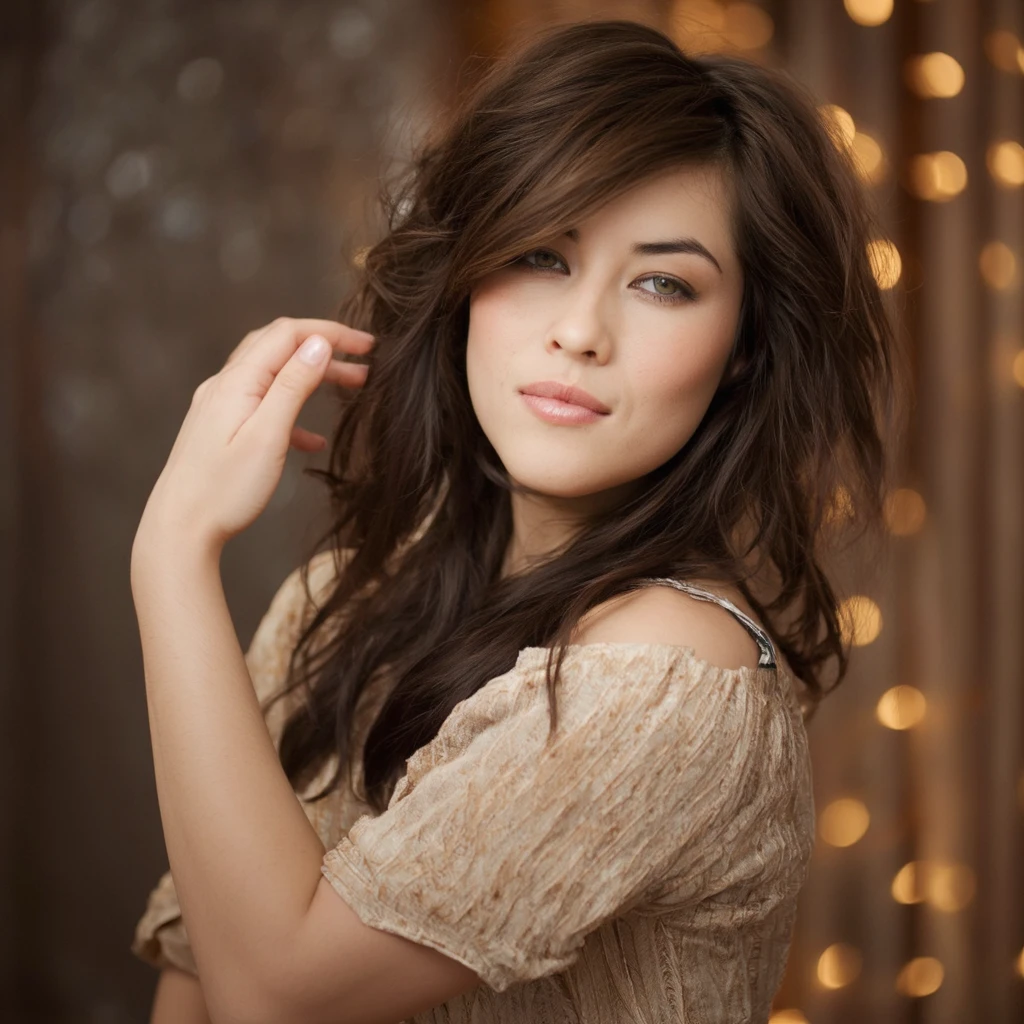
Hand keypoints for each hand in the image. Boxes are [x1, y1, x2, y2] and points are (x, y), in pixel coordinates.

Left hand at [134, 316, 374, 555]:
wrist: (178, 529)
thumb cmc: (224, 490)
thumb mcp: (268, 436)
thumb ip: (293, 386)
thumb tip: (317, 343)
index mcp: (238, 381)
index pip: (289, 335)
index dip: (331, 332)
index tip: (368, 345)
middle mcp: (225, 385)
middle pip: (280, 348)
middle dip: (324, 348)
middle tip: (365, 362)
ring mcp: (219, 406)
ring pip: (273, 375)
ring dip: (312, 376)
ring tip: (350, 389)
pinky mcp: (219, 428)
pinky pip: (262, 406)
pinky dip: (292, 410)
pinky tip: (313, 440)